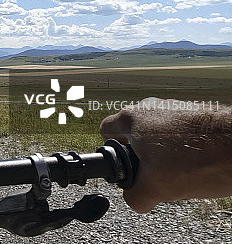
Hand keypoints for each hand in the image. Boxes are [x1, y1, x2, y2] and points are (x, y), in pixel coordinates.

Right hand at [100, 97, 231, 211]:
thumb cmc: (199, 159)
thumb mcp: (156, 188)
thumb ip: (134, 196)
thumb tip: (135, 198)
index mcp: (132, 118)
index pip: (105, 131)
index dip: (113, 153)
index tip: (126, 166)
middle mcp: (150, 107)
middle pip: (134, 133)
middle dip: (142, 156)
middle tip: (156, 174)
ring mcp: (174, 107)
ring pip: (158, 133)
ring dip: (164, 153)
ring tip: (181, 170)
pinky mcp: (195, 113)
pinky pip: (180, 132)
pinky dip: (184, 148)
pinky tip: (197, 163)